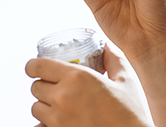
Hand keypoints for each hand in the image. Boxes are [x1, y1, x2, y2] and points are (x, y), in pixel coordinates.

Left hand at [26, 44, 151, 126]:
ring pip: (36, 109)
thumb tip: (106, 46)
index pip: (38, 66)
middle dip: (44, 87)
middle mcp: (63, 97)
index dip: (34, 66)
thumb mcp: (126, 81)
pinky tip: (59, 122)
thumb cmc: (131, 115)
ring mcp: (58, 120)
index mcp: (77, 78)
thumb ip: (114, 60)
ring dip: (45, 106)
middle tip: (57, 89)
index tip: (36, 69)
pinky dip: (46, 124)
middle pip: (35, 87)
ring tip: (61, 107)